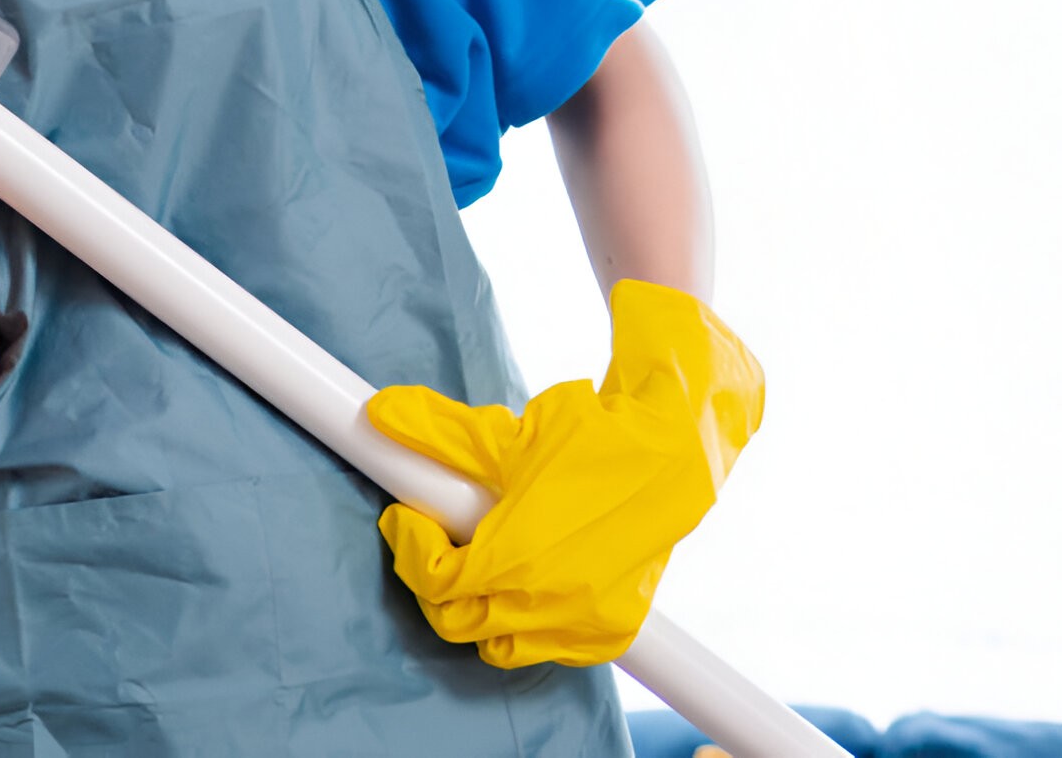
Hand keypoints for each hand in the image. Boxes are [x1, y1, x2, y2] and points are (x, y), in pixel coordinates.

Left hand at [372, 281, 764, 667]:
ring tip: (482, 564)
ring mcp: (580, 622)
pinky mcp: (610, 629)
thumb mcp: (513, 432)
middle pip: (454, 619)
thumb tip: (381, 413)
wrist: (680, 448)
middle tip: (438, 537)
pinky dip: (531, 627)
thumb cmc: (597, 436)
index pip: (432, 579)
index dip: (409, 545)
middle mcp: (546, 601)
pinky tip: (531, 587)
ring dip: (479, 611)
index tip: (405, 514)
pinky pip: (549, 648)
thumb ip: (440, 432)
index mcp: (515, 556)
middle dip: (435, 579)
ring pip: (497, 645)